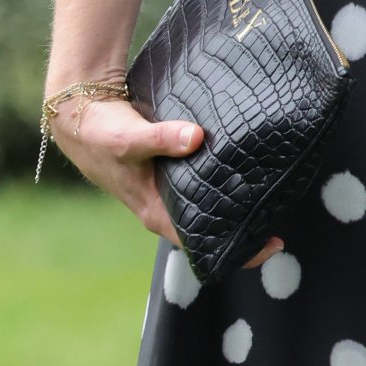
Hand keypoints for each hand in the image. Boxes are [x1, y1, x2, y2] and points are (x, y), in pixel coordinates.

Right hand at [47, 98, 282, 267]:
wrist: (81, 117)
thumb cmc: (102, 134)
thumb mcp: (130, 138)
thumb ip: (161, 138)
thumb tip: (196, 137)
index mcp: (157, 212)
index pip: (203, 243)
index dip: (239, 248)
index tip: (273, 243)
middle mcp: (166, 205)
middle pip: (211, 225)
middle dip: (245, 224)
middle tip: (284, 212)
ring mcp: (168, 189)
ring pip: (208, 201)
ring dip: (236, 198)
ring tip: (275, 187)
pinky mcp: (170, 168)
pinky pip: (202, 178)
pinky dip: (223, 174)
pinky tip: (246, 160)